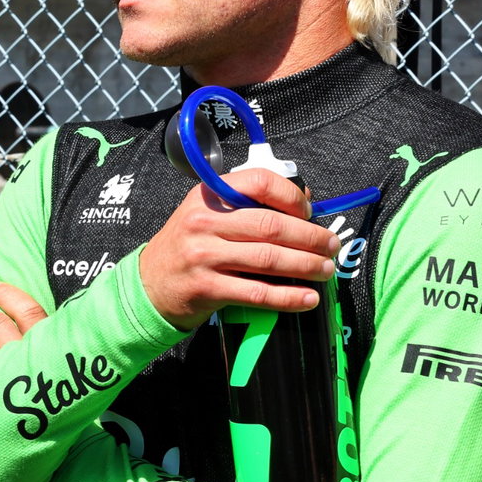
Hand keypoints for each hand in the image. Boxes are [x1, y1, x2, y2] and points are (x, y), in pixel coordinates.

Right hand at [139, 168, 339, 331]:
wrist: (150, 283)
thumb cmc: (187, 245)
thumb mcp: (207, 213)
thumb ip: (247, 204)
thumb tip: (304, 199)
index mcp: (208, 196)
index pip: (258, 182)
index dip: (291, 196)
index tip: (310, 211)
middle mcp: (204, 222)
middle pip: (270, 226)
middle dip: (310, 237)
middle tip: (331, 245)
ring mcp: (204, 256)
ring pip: (268, 259)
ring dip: (305, 265)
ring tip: (325, 269)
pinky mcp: (207, 288)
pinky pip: (257, 293)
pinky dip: (288, 297)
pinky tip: (307, 298)